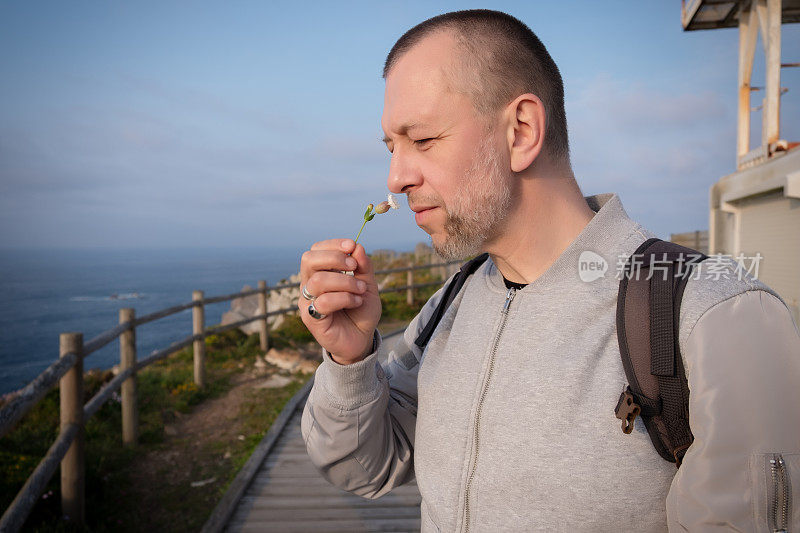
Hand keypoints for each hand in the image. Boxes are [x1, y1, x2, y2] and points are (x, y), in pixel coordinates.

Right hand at [298, 239, 380, 363]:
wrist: (362, 338)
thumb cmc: (361, 311)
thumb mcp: (368, 285)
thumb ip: (363, 267)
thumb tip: (357, 247)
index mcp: (320, 273)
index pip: (316, 250)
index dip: (333, 245)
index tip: (352, 246)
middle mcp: (309, 285)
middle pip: (308, 259)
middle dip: (335, 257)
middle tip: (354, 266)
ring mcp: (307, 302)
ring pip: (318, 280)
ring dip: (346, 282)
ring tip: (360, 291)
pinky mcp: (311, 318)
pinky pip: (323, 301)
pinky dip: (345, 298)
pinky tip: (356, 302)